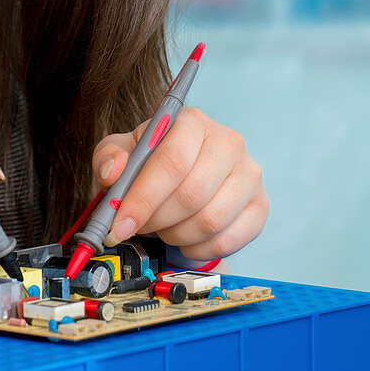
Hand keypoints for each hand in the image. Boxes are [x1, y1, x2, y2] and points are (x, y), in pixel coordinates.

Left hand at [91, 108, 267, 261]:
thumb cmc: (150, 162)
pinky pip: (229, 239)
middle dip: (157, 220)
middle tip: (139, 226)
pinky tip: (185, 239)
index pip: (172, 162)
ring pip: (210, 220)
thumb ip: (109, 158)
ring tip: (163, 227)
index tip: (121, 224)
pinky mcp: (260, 205)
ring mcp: (249, 174)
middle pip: (192, 194)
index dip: (144, 198)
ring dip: (176, 234)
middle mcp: (228, 143)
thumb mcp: (122, 152)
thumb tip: (113, 172)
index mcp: (193, 122)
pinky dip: (199, 249)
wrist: (180, 176)